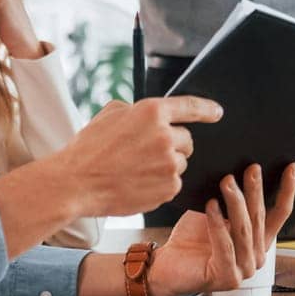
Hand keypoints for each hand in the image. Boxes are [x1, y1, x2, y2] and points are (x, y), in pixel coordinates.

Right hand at [58, 97, 221, 216]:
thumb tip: (152, 116)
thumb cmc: (89, 147)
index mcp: (152, 111)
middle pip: (187, 141)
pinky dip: (161, 184)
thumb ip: (138, 110)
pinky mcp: (168, 188)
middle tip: (147, 153)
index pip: (191, 107)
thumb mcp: (111, 113)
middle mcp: (166, 136)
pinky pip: (174, 183)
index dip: (207, 109)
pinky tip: (138, 183)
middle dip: (173, 146)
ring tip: (137, 169)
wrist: (76, 182)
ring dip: (166, 166)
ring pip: (180, 164)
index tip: (218, 113)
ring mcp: (168, 164)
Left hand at [151, 163, 294, 295]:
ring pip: (244, 230)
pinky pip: (225, 246)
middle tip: (252, 169)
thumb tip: (236, 169)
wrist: (167, 266)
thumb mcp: (215, 213)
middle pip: (260, 218)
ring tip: (227, 181)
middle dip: (256, 191)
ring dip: (236, 203)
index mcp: (258, 242)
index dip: (287, 190)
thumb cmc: (191, 240)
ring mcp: (244, 269)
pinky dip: (218, 224)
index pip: (280, 214)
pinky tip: (211, 206)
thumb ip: (230, 199)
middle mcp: (256, 257)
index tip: (291, 168)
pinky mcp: (228, 277)